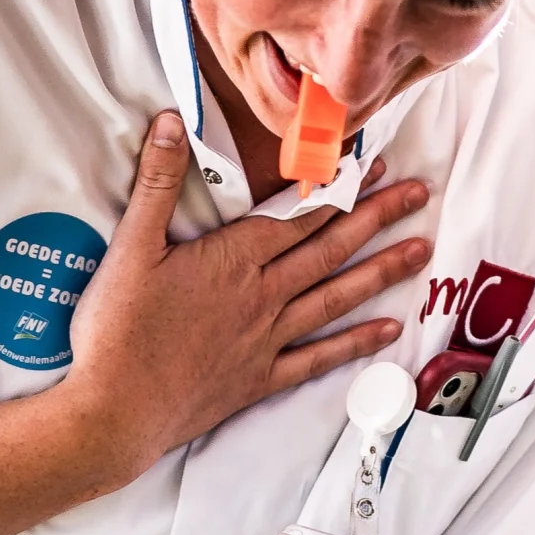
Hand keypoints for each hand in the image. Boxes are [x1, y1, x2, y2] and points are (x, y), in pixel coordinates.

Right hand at [62, 113, 431, 482]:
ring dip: (381, 272)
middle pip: (330, 249)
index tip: (374, 166)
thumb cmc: (117, 330)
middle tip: (419, 194)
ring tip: (420, 251)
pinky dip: (354, 343)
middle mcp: (262, 296)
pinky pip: (318, 358)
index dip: (341, 187)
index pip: (301, 214)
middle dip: (377, 217)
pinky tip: (387, 331)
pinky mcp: (259, 379)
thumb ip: (156, 182)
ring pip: (335, 298)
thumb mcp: (129, 247)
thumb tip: (171, 123)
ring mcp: (266, 340)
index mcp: (234, 260)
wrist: (114, 411)